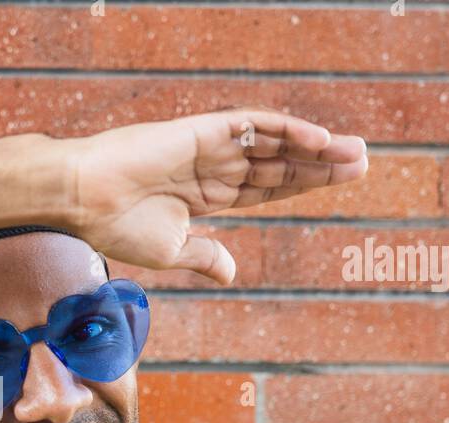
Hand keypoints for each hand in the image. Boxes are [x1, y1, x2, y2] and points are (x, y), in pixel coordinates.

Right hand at [64, 106, 367, 281]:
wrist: (84, 200)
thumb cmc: (116, 227)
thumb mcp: (170, 250)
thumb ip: (205, 255)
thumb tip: (233, 271)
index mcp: (206, 195)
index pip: (267, 188)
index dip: (304, 184)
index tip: (341, 182)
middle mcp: (214, 167)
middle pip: (279, 163)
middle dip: (320, 163)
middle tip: (363, 161)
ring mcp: (210, 147)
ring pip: (274, 142)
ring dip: (314, 146)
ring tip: (354, 151)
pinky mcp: (203, 130)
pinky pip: (253, 125)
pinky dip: (287, 129)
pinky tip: (319, 139)